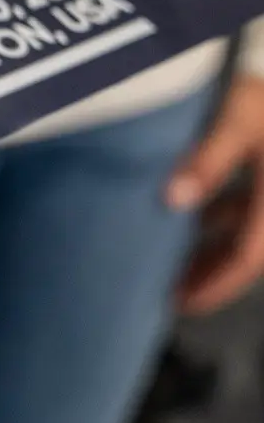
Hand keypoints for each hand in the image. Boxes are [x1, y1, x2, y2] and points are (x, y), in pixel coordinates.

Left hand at [167, 76, 263, 312]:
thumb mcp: (235, 119)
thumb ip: (207, 161)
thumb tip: (172, 201)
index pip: (248, 258)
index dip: (214, 286)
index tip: (179, 302)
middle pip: (247, 251)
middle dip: (209, 272)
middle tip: (167, 289)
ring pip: (246, 230)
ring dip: (211, 246)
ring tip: (169, 258)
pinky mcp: (263, 172)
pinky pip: (246, 207)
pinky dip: (217, 217)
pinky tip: (185, 216)